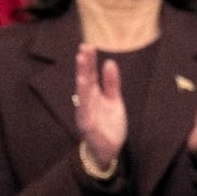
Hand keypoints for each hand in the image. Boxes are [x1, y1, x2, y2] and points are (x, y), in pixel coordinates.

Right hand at [74, 42, 126, 167]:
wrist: (107, 150)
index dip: (90, 61)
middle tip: (84, 48)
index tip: (88, 45)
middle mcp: (87, 102)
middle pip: (85, 80)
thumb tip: (109, 62)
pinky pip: (86, 113)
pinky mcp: (88, 126)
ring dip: (83, 78)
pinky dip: (85, 102)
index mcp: (94, 95)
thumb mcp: (114, 100)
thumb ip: (111, 83)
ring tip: (82, 65)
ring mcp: (86, 113)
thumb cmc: (108, 123)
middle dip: (85, 65)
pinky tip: (84, 91)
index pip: (91, 75)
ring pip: (83, 94)